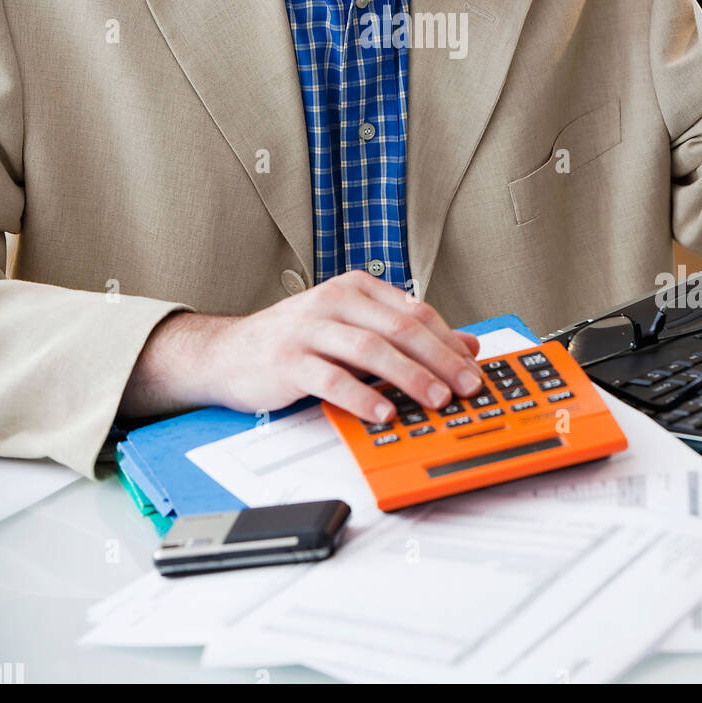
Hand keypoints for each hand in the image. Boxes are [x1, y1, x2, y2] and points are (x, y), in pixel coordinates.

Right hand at [205, 270, 481, 423]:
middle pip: (399, 328)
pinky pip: (331, 378)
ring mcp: (309, 329)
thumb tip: (465, 346)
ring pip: (370, 349)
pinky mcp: (288, 360)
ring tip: (435, 400)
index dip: (448, 340)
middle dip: (439, 359)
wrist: (227, 352)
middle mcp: (334, 301)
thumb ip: (402, 335)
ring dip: (409, 376)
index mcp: (356, 289)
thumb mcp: (352, 329)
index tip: (474, 368)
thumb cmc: (295, 341)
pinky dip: (362, 397)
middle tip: (465, 386)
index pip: (415, 311)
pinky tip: (384, 413)